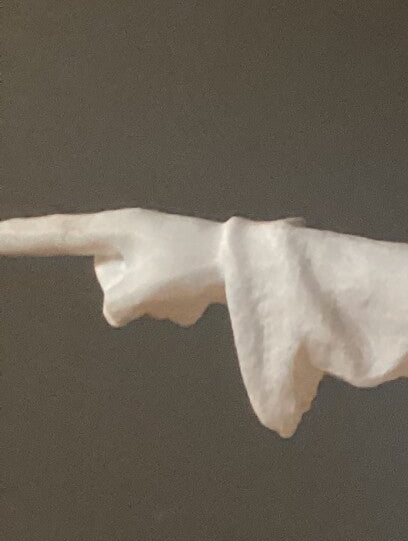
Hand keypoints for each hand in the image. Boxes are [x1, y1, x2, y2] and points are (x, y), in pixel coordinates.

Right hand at [0, 208, 225, 326]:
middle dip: (135, 296)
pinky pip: (162, 300)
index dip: (20, 238)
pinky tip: (202, 296)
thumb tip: (116, 313)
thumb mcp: (146, 288)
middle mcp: (130, 236)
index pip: (55, 235)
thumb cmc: (198, 267)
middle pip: (106, 281)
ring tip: (190, 289)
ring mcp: (153, 254)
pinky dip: (181, 305)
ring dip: (162, 303)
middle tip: (171, 285)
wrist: (251, 266)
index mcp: (116, 227)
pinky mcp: (174, 271)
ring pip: (135, 295)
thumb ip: (117, 304)